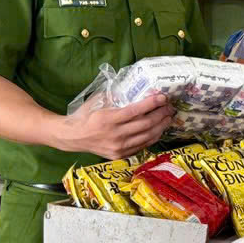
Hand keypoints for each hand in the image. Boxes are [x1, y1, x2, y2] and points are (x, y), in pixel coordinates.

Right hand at [52, 93, 173, 158]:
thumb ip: (114, 95)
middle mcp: (115, 135)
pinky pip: (142, 146)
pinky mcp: (120, 155)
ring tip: (168, 117)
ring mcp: (119, 147)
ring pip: (147, 136)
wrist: (73, 137)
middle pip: (146, 124)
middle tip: (170, 107)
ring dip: (161, 126)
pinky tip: (159, 129)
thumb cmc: (85, 116)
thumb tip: (133, 87)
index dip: (152, 104)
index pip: (136, 111)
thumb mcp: (97, 101)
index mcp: (108, 119)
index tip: (163, 97)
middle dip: (161, 114)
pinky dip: (153, 137)